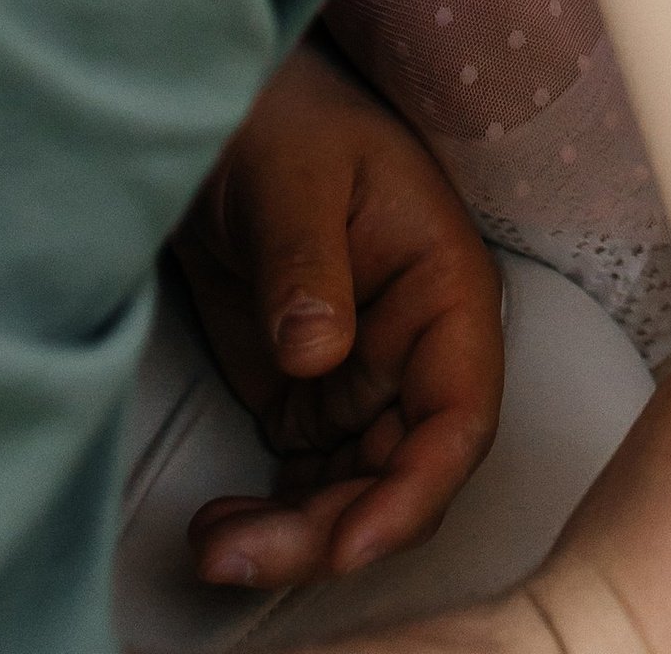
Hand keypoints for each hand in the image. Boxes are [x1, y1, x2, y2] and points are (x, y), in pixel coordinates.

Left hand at [172, 37, 502, 587]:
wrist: (218, 116)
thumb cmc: (281, 121)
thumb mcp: (293, 176)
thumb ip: (306, 260)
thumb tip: (315, 354)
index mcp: (442, 293)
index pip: (458, 414)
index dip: (416, 490)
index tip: (351, 543)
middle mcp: (413, 352)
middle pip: (400, 476)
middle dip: (331, 532)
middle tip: (240, 554)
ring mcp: (360, 381)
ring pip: (351, 496)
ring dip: (294, 539)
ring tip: (212, 548)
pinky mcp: (305, 399)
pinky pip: (305, 486)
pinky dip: (267, 520)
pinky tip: (214, 526)